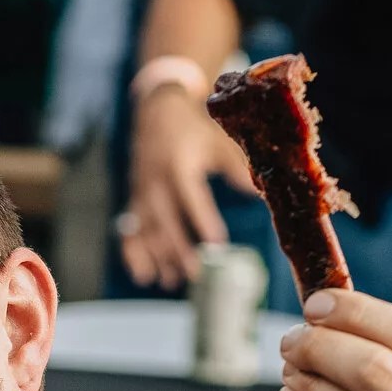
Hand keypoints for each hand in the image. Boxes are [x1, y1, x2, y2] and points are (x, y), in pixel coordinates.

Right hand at [120, 86, 255, 291]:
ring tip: (170, 282)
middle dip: (178, 249)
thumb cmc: (195, 126)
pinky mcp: (134, 198)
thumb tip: (260, 193)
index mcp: (179, 164)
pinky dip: (134, 254)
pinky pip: (130, 229)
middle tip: (195, 274)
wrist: (158, 108)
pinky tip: (143, 275)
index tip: (216, 245)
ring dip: (158, 258)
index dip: (203, 221)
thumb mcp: (217, 141)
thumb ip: (237, 167)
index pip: (191, 197)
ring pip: (146, 230)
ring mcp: (141, 191)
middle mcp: (155, 180)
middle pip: (165, 221)